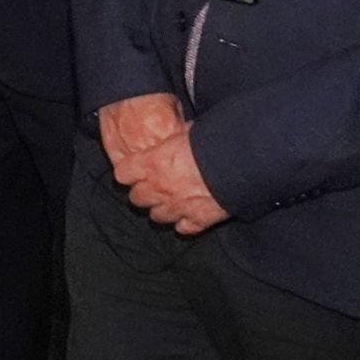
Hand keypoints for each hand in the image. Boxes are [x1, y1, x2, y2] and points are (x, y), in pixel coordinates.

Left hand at [95, 91, 203, 227]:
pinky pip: (184, 228)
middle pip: (137, 198)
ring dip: (162, 210)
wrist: (237, 165)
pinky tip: (190, 216)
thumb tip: (179, 130)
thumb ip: (174, 138)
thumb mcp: (186, 132)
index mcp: (151, 163)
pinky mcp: (198, 219)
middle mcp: (159, 188)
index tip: (135, 171)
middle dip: (144, 193)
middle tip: (154, 187)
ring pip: (157, 216)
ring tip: (171, 202)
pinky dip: (186, 223)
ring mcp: (177, 206)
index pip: (122, 174)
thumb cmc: (212, 143)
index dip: (129, 173)